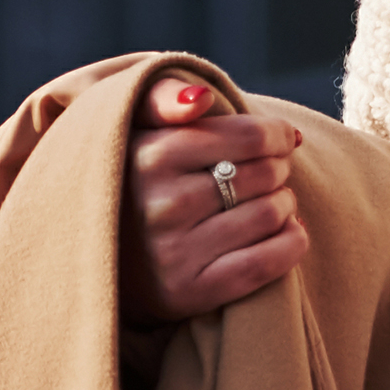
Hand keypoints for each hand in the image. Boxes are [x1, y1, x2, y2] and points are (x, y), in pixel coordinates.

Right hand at [126, 74, 308, 318]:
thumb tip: (202, 99)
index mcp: (148, 155)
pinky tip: (284, 232)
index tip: (278, 140)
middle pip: (265, 174)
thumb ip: (163, 97)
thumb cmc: (132, 181)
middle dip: (278, 170)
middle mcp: (160, 204)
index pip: (250, 137)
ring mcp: (173, 252)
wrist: (97, 259)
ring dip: (285, 205)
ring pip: (271, 215)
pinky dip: (291, 243)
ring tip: (269, 202)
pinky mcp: (189, 292)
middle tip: (266, 174)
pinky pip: (267, 263)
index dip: (277, 135)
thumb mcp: (133, 128)